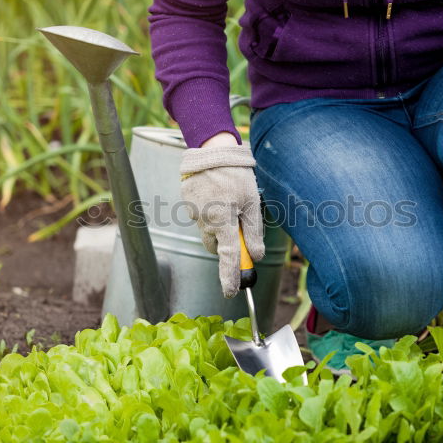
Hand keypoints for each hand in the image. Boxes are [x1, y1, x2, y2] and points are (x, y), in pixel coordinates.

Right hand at [179, 142, 264, 297]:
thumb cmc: (236, 176)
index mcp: (223, 222)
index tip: (231, 292)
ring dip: (218, 227)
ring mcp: (193, 213)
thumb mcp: (252, 203)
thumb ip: (254, 232)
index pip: (227, 258)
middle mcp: (205, 221)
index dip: (229, 277)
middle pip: (215, 247)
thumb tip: (255, 256)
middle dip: (225, 244)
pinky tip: (216, 195)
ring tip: (228, 203)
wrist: (212, 150)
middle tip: (238, 227)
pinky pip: (200, 217)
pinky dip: (209, 213)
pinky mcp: (187, 204)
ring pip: (207, 232)